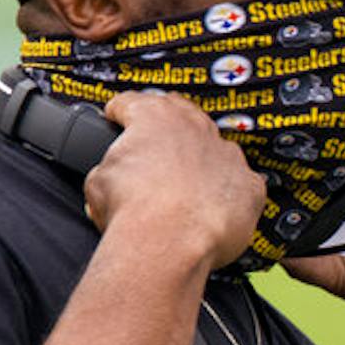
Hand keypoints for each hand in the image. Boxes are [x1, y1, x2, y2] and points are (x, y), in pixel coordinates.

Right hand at [84, 93, 265, 269]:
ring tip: (183, 187)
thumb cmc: (133, 211)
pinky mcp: (248, 185)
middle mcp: (194, 128)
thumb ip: (107, 168)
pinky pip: (239, 183)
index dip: (120, 113)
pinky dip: (226, 194)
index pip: (132, 103)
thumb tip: (107, 178)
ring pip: (213, 148)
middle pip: (179, 115)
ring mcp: (226, 154)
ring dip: (199, 162)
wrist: (168, 242)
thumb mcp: (97, 182)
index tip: (117, 121)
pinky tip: (211, 209)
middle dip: (165, 130)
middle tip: (153, 150)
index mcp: (154, 117)